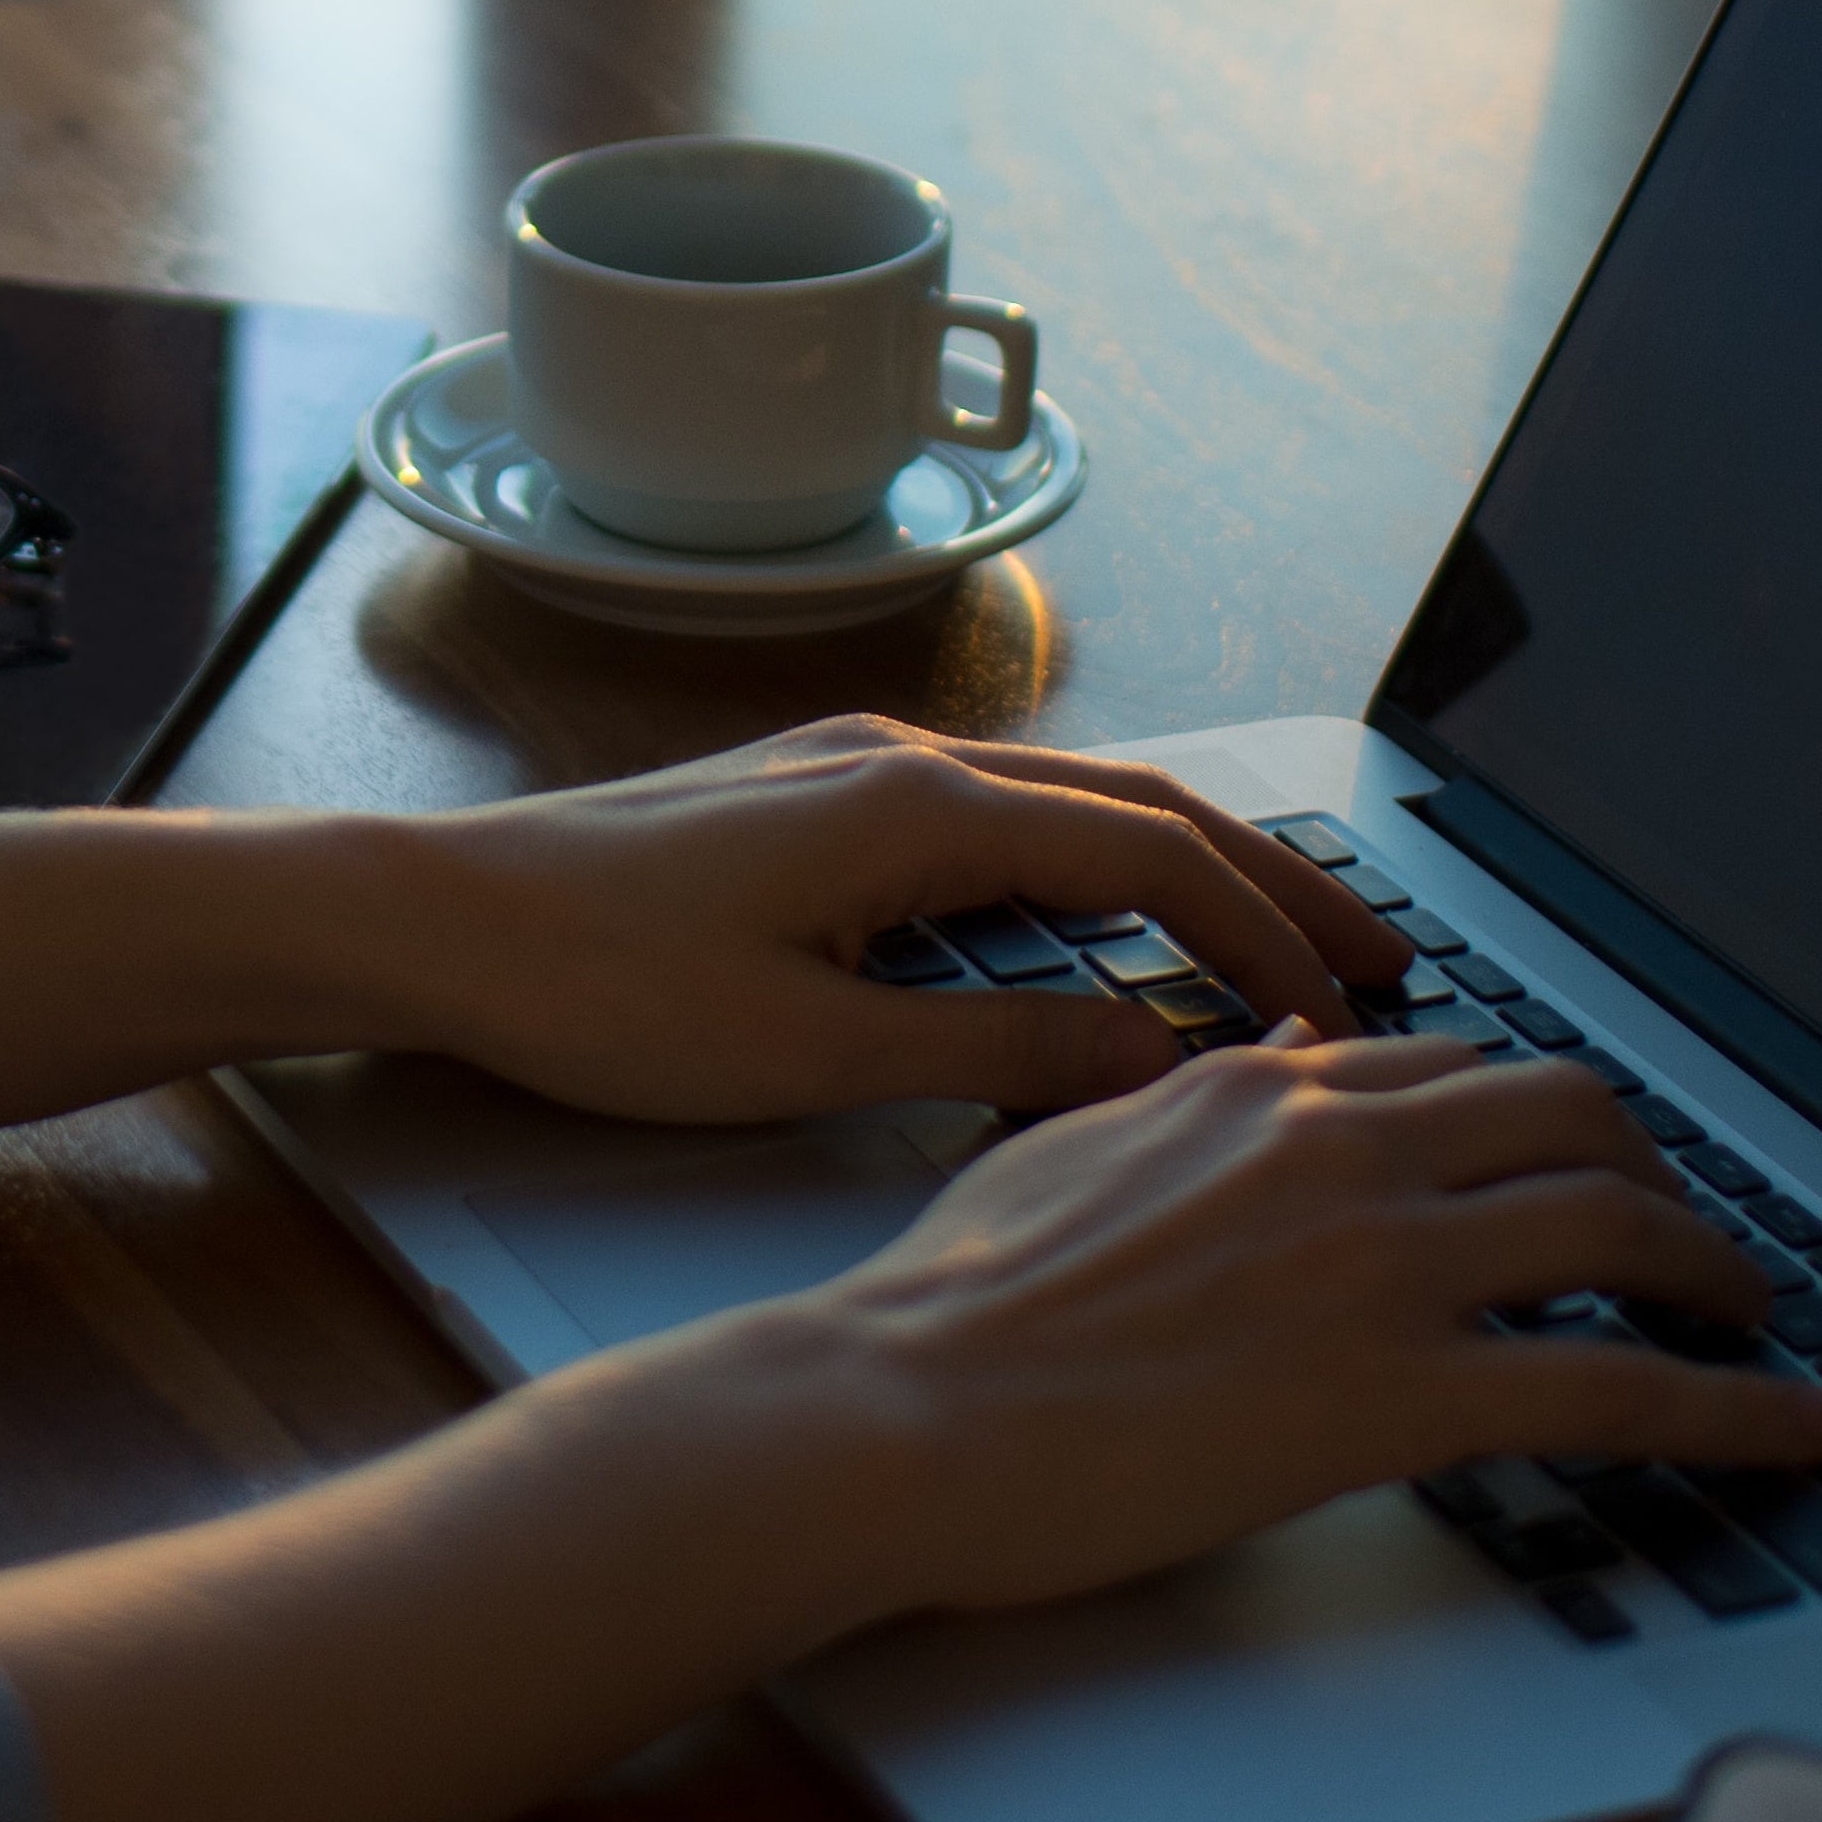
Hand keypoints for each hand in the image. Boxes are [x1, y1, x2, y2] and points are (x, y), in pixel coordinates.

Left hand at [391, 716, 1411, 1125]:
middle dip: (1272, 878)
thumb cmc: (596, 988)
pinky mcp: (814, 796)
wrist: (438, 918)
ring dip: (1188, 865)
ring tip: (1278, 942)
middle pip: (1141, 804)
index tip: (1346, 1019)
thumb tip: (1153, 1061)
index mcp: (919, 808)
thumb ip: (993, 1055)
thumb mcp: (809, 1053)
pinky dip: (1095, 862)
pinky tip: (1112, 923)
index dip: (1265, 938)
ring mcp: (855, 767)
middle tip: (1382, 955)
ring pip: (1073, 801)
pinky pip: (1002, 813)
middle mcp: (903, 759)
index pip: (1152, 858)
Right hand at [724, 1032, 1821, 1621]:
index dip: (1543, 1114)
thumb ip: (1186, 1103)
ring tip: (1753, 1320)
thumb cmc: (952, 1304)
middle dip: (1658, 1167)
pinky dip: (1738, 1411)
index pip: (1455, 1068)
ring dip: (1719, 1274)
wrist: (902, 1409)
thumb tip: (1272, 1057)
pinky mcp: (1399, 1392)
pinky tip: (1797, 1432)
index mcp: (1258, 1091)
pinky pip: (1620, 1389)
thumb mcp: (1070, 1148)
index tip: (1579, 1155)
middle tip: (1684, 1231)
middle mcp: (1339, 1147)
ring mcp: (1379, 1264)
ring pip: (1622, 1224)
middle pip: (1572, 1114)